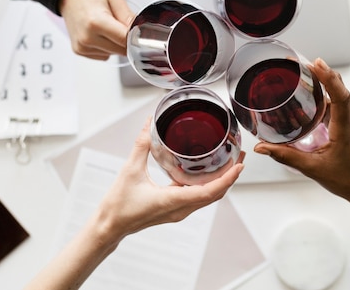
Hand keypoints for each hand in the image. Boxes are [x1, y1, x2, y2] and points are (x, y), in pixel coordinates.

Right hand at [58, 0, 134, 59]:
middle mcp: (87, 38)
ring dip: (116, 44)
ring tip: (107, 26)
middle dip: (127, 40)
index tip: (140, 31)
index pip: (125, 40)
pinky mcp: (80, 51)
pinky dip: (107, 47)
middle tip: (122, 24)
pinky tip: (100, 33)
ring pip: (114, 54)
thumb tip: (140, 30)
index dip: (136, 36)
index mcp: (96, 22)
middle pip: (121, 50)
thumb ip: (129, 16)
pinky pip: (104, 55)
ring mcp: (82, 46)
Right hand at [96, 119, 244, 242]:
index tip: (239, 166)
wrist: (109, 227)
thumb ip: (142, 145)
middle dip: (230, 177)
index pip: (209, 192)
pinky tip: (209, 172)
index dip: (227, 179)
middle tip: (240, 157)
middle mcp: (180, 209)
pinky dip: (209, 185)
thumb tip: (151, 123)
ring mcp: (178, 211)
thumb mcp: (130, 170)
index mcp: (172, 201)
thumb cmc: (118, 205)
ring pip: (208, 198)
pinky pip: (198, 198)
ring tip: (230, 163)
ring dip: (222, 182)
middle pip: (215, 195)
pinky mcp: (174, 209)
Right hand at [254, 58, 349, 213]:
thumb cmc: (347, 180)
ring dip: (324, 81)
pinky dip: (324, 94)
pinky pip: (337, 103)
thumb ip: (286, 157)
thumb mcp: (313, 169)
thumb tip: (262, 147)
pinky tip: (310, 95)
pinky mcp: (347, 125)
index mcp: (344, 129)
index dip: (329, 78)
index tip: (316, 64)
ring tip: (304, 72)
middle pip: (339, 89)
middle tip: (302, 62)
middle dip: (322, 72)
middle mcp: (349, 121)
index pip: (340, 96)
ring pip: (338, 94)